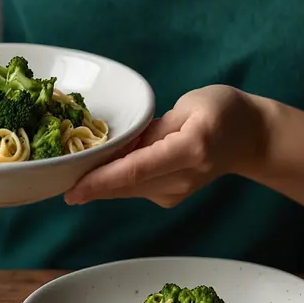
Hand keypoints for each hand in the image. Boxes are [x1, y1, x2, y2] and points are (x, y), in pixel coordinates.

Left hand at [64, 84, 269, 206]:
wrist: (251, 138)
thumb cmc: (224, 111)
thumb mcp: (190, 106)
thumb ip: (154, 129)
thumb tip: (119, 148)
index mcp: (189, 149)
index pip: (137, 169)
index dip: (101, 181)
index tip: (70, 190)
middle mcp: (182, 178)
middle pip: (125, 185)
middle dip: (88, 181)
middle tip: (53, 174)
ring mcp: (177, 192)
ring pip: (126, 189)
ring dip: (98, 180)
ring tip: (71, 167)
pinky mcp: (170, 196)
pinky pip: (134, 188)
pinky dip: (114, 179)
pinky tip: (102, 167)